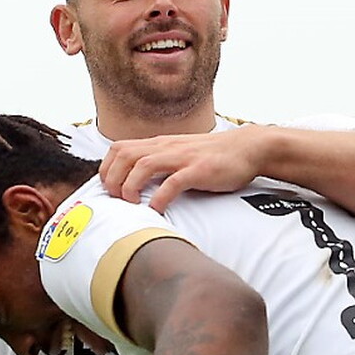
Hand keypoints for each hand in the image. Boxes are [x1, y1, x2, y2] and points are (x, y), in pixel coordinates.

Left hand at [100, 128, 267, 212]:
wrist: (247, 148)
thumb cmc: (213, 156)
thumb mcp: (180, 153)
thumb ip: (160, 163)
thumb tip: (137, 181)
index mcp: (160, 144)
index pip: (119, 148)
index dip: (107, 168)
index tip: (108, 188)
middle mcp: (167, 147)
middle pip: (124, 155)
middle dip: (113, 179)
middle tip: (117, 200)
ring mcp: (183, 157)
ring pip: (143, 165)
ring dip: (130, 186)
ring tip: (131, 204)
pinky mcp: (199, 170)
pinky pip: (173, 182)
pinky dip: (159, 197)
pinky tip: (156, 210)